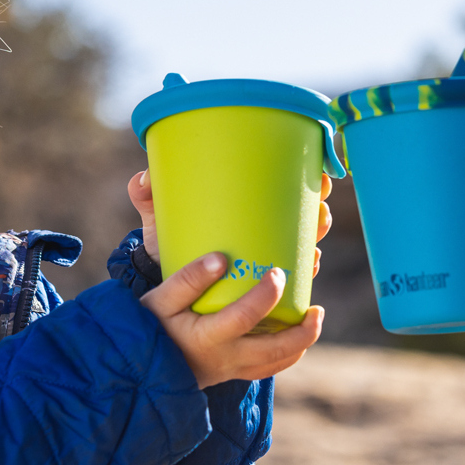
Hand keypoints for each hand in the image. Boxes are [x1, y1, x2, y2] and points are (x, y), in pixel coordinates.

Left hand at [129, 170, 333, 277]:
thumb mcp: (158, 217)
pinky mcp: (260, 290)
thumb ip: (147, 194)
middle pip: (309, 219)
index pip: (291, 187)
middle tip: (318, 212)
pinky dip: (302, 282)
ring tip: (311, 247)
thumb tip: (144, 178)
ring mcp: (266, 261)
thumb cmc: (167, 239)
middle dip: (320, 214)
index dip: (312, 180)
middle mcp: (266, 232)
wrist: (159, 283)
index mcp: (249, 206)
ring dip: (314, 247)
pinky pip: (291, 288)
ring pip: (304, 252)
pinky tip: (306, 281)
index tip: (318, 175)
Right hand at [140, 253, 323, 387]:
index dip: (265, 295)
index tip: (277, 272)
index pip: (244, 318)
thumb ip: (186, 279)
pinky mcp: (231, 374)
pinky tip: (293, 336)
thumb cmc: (149, 325)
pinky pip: (267, 369)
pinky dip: (286, 355)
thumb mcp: (159, 300)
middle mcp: (224, 359)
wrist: (140, 365)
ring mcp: (230, 370)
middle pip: (274, 350)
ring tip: (314, 318)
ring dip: (300, 344)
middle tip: (316, 307)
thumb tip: (219, 259)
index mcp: (206, 338)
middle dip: (301, 330)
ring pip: (276, 363)